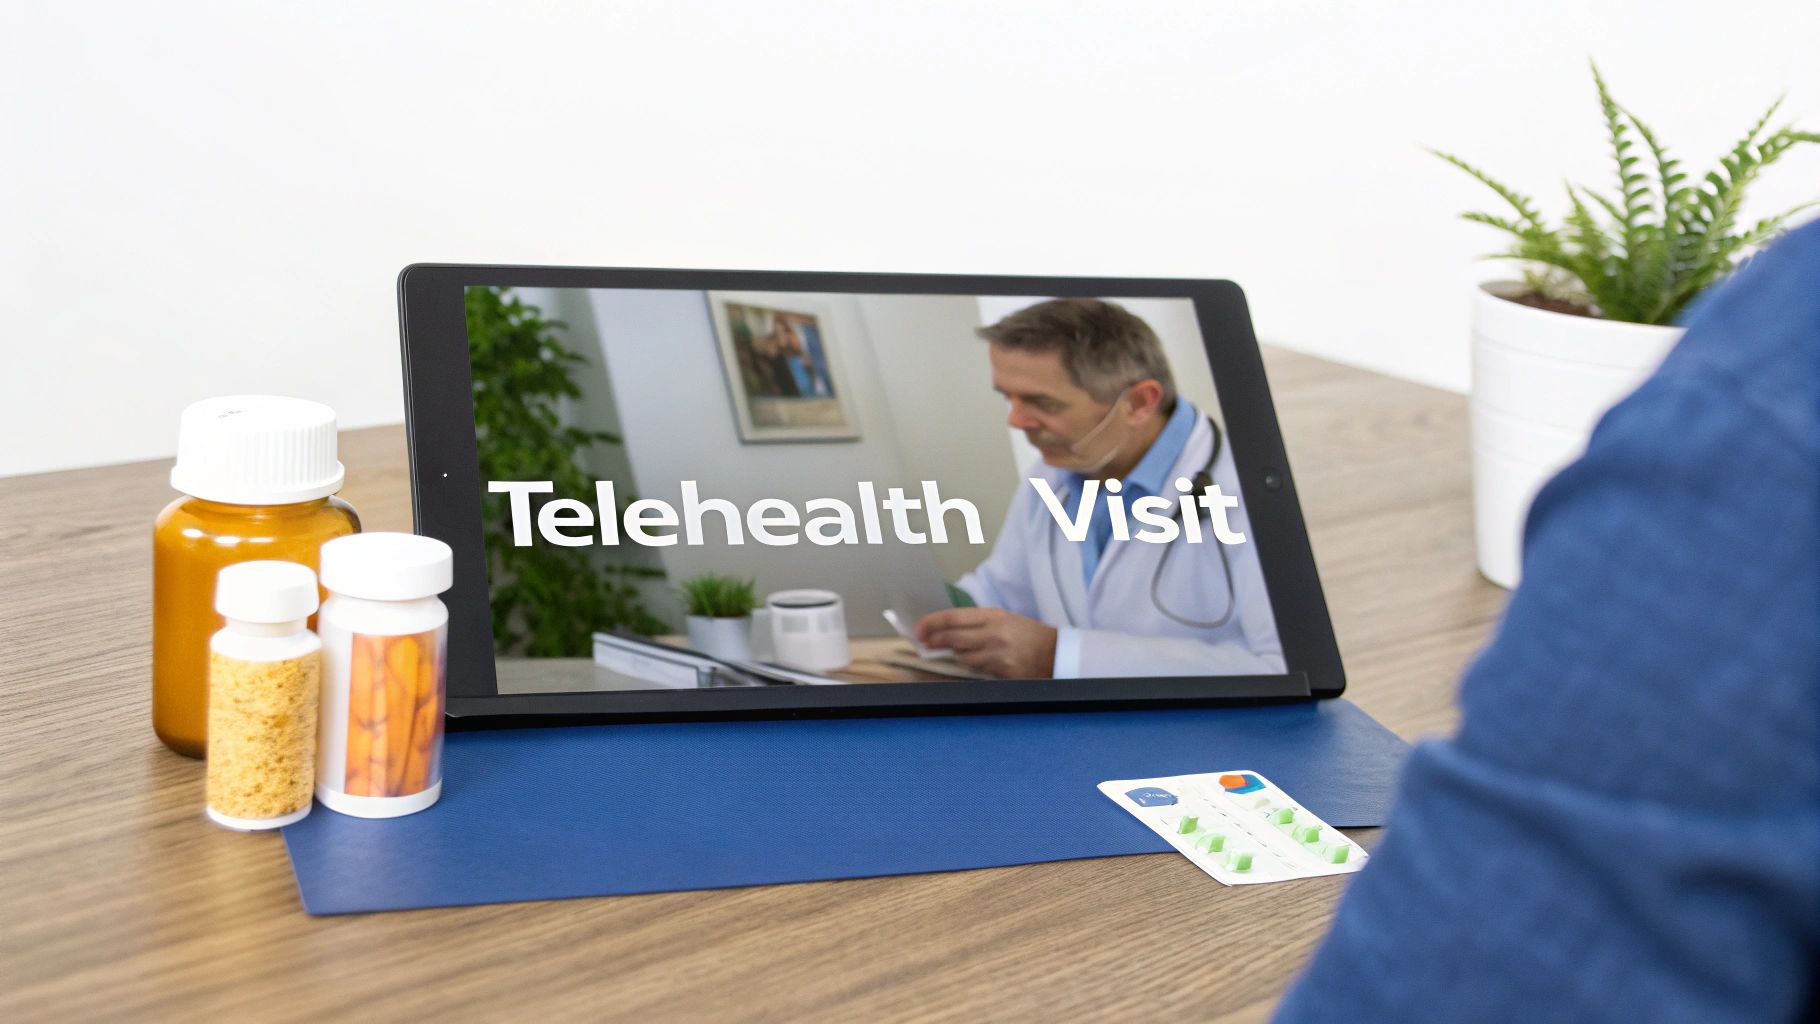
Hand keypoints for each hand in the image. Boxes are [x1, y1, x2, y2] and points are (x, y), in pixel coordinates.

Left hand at [914, 607, 1056, 678]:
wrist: (1054, 653)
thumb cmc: (1027, 635)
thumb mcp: (1004, 619)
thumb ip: (977, 624)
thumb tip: (949, 630)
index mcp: (993, 615)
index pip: (953, 617)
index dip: (932, 623)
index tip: (920, 628)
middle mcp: (993, 633)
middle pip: (952, 638)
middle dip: (934, 641)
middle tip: (925, 643)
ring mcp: (997, 653)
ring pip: (962, 656)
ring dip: (956, 655)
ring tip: (959, 652)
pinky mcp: (1001, 671)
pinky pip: (977, 669)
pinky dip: (973, 665)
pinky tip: (978, 662)